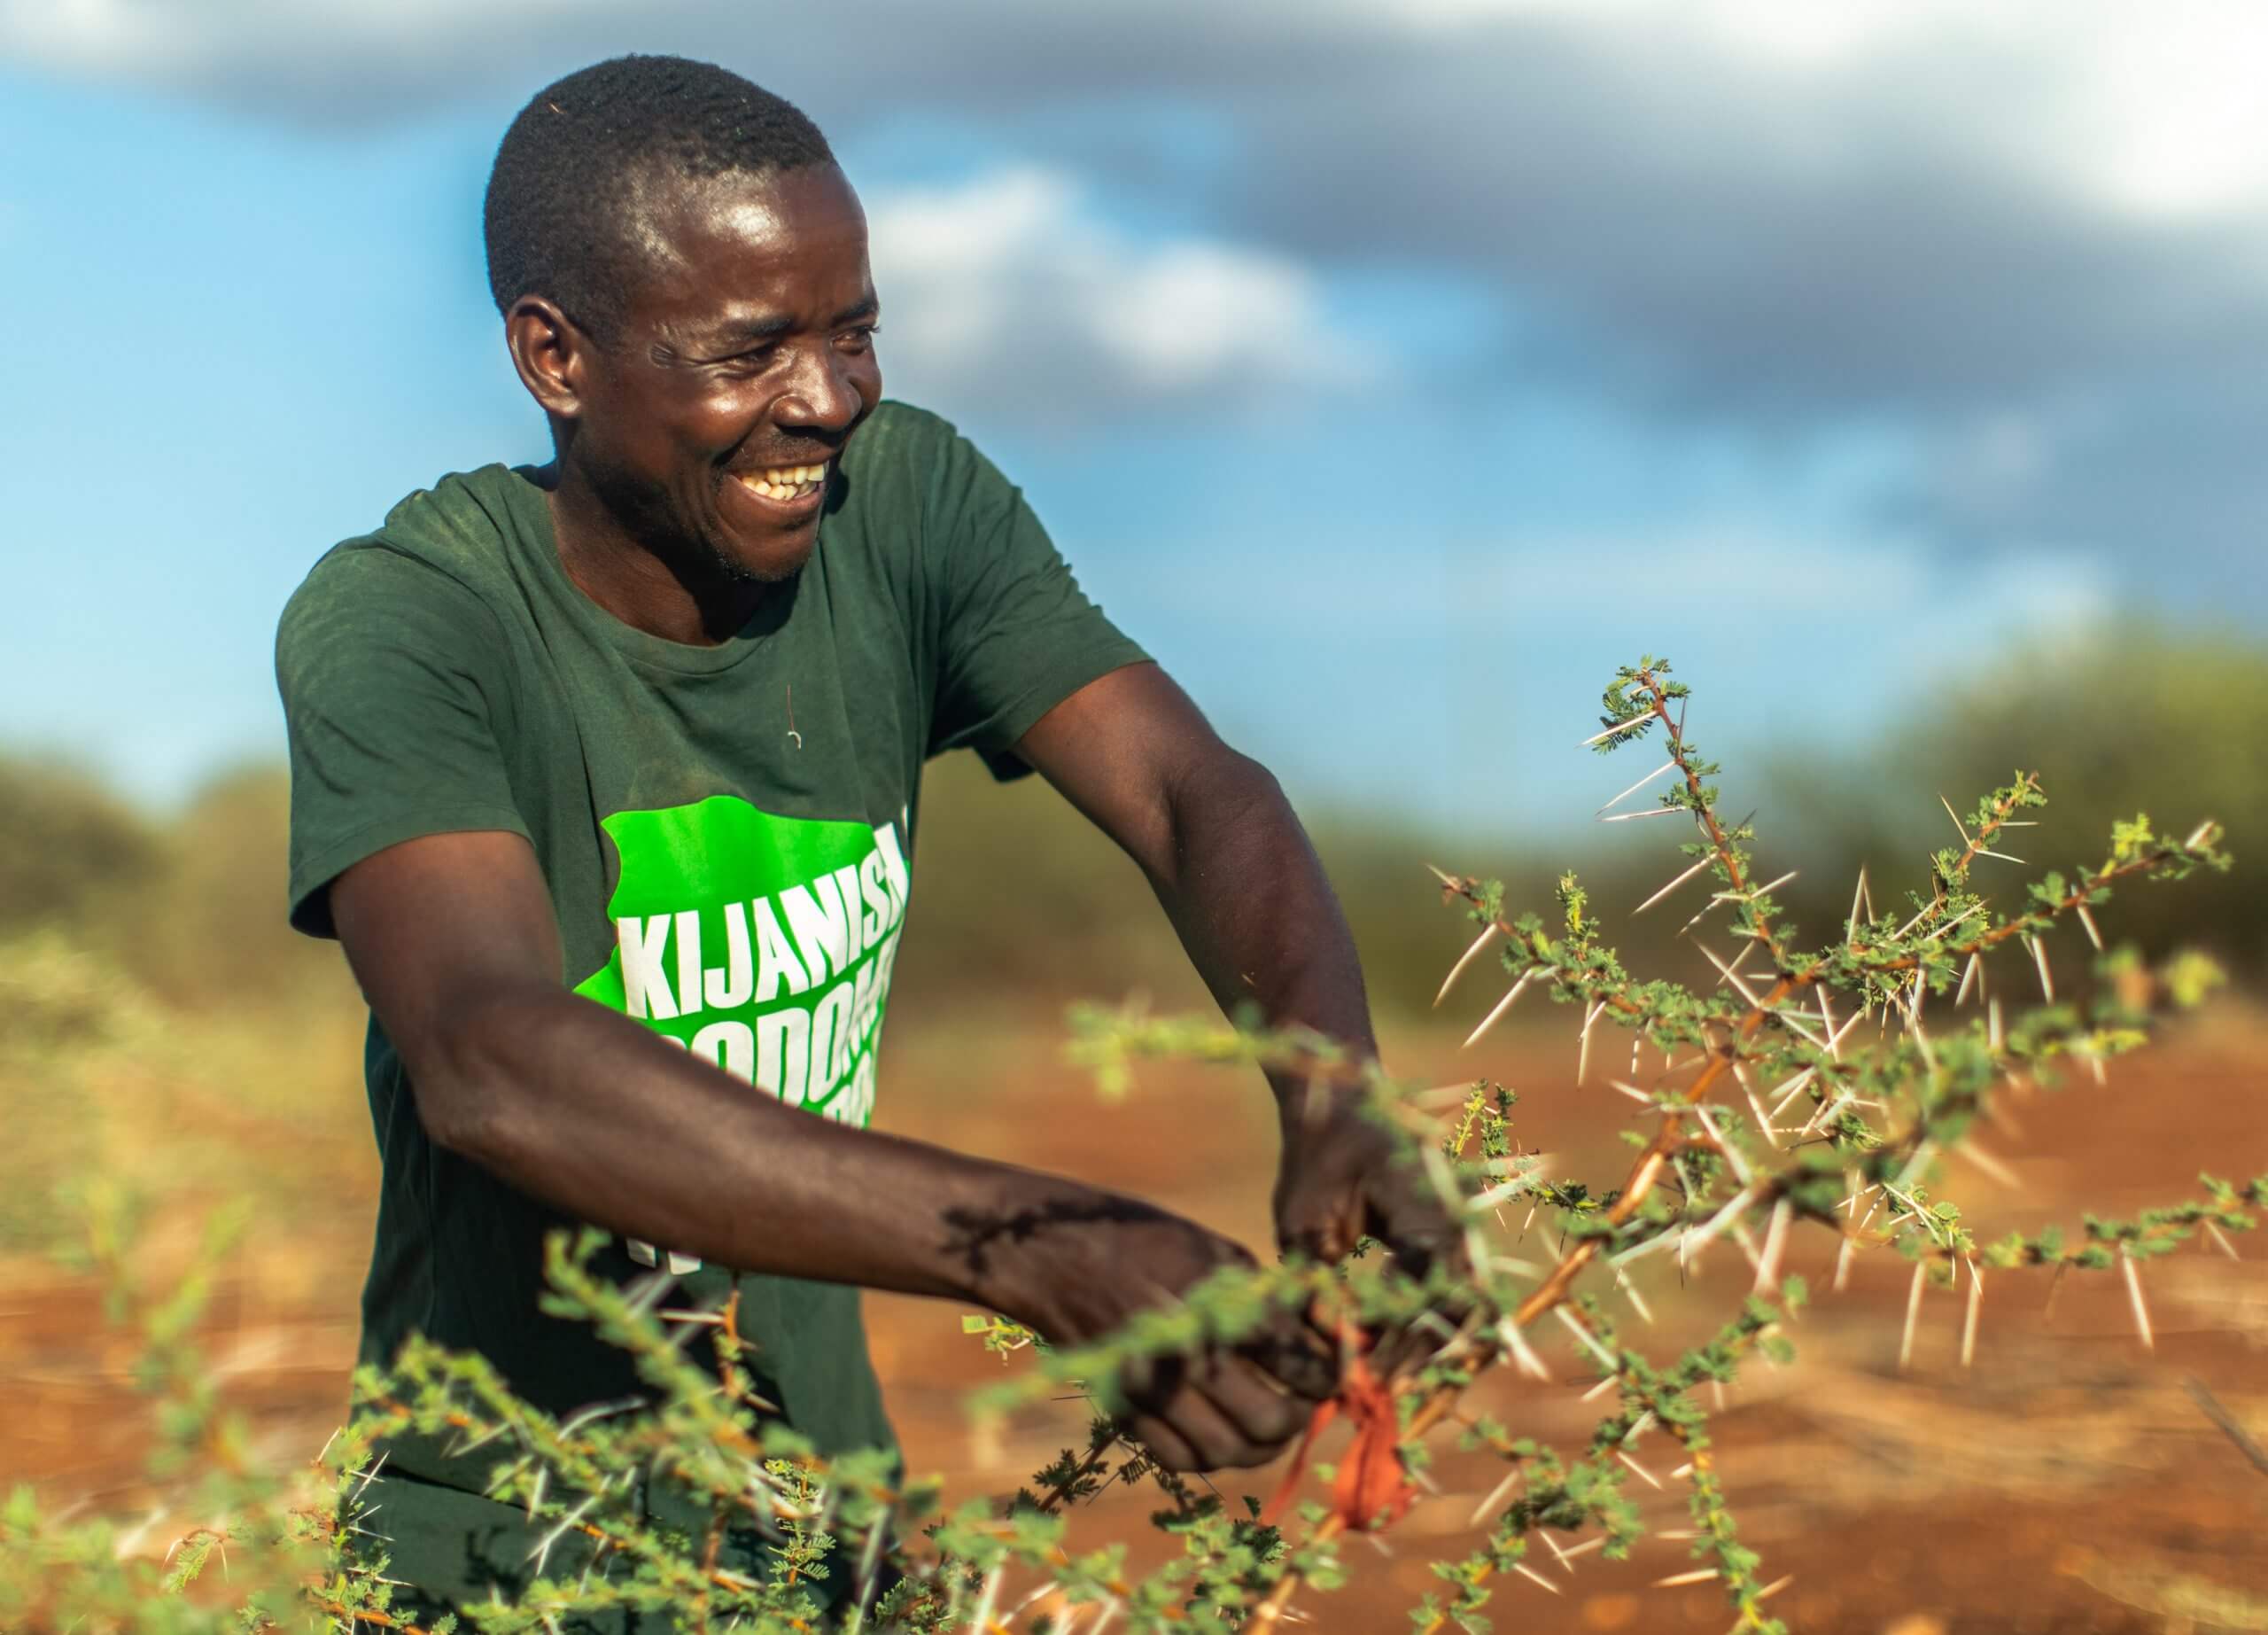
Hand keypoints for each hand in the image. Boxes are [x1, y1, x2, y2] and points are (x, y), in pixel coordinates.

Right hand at [979, 1190, 1337, 1471]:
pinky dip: (1214, 1454)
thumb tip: (1316, 1336)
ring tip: (1271, 1418)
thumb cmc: (1140, 1240)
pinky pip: (1182, 1459)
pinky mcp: (1124, 1412)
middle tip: (1305, 1399)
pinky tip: (1225, 1427)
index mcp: (1210, 1308)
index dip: (1326, 1374)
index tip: (1331, 1371)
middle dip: (1299, 1416)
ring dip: (1261, 1443)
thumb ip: (1262, 1298)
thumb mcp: (1211, 1250)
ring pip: (1228, 1453)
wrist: (1052, 1256)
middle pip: (1267, 1422)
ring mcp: (1150, 1393)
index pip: (1294, 1363)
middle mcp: (1182, 1359)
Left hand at [1273, 1086, 1465, 1363]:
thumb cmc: (1319, 1156)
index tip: (1360, 1378)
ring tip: (1378, 1367)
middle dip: (1415, 1354)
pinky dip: (1422, 1317)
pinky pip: (1449, 1287)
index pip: (1423, 1303)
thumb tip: (1326, 1345)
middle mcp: (1457, 1224)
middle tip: (1372, 1385)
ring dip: (1423, 1340)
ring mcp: (1460, 1226)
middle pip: (1454, 1313)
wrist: (1340, 1103)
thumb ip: (1316, 1284)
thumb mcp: (1304, 1223)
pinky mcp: (1448, 1231)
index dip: (1394, 1348)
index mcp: (1428, 1217)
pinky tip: (1383, 1336)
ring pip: (1459, 1305)